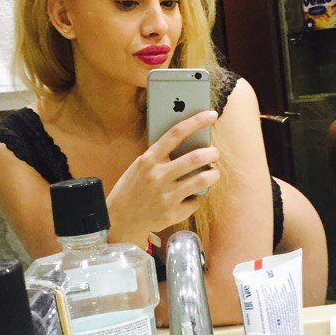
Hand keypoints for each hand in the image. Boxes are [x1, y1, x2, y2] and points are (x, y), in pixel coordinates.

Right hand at [106, 110, 219, 245]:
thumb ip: (160, 156)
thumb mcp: (140, 167)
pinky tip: (189, 197)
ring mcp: (166, 195)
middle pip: (195, 158)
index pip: (176, 133)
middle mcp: (157, 176)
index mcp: (148, 159)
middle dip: (212, 153)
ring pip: (202, 180)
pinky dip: (196, 197)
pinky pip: (195, 201)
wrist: (120, 220)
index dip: (196, 121)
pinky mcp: (172, 212)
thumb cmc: (133, 188)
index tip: (212, 114)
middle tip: (215, 153)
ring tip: (213, 172)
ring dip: (213, 174)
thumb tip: (190, 143)